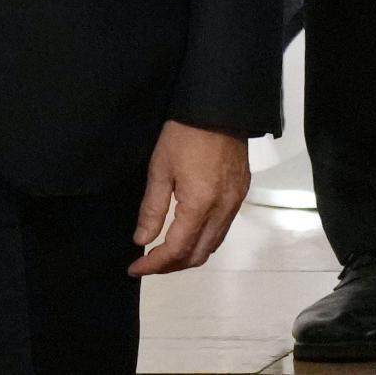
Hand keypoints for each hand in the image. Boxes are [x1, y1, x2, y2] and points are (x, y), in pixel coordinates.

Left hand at [127, 122, 247, 274]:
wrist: (220, 106)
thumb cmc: (184, 133)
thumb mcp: (160, 168)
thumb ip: (152, 209)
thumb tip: (142, 241)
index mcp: (200, 205)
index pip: (176, 249)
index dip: (154, 264)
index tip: (134, 268)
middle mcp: (223, 210)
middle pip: (198, 255)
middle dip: (171, 266)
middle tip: (147, 263)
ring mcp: (235, 203)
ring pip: (213, 245)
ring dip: (188, 255)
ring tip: (164, 252)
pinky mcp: (241, 193)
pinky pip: (223, 229)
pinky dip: (203, 240)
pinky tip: (187, 232)